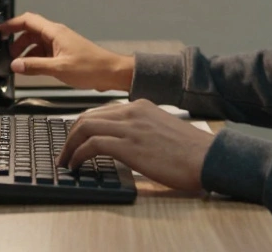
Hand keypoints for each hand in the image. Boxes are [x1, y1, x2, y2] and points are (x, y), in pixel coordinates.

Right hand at [0, 12, 133, 91]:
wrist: (111, 73)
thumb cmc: (91, 67)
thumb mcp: (58, 68)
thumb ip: (35, 66)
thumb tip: (16, 64)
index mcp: (55, 32)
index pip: (28, 20)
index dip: (12, 24)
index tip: (0, 30)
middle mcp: (57, 35)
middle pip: (30, 32)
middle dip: (17, 41)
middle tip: (7, 53)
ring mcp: (61, 44)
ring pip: (37, 43)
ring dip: (26, 52)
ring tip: (18, 64)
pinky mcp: (64, 53)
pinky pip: (45, 52)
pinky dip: (36, 59)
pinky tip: (32, 69)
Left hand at [57, 99, 215, 191]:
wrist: (207, 157)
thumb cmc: (191, 151)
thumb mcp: (163, 130)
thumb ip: (143, 130)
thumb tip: (127, 144)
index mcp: (141, 106)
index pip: (102, 111)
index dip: (84, 126)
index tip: (76, 139)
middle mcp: (133, 111)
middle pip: (88, 116)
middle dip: (71, 134)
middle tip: (64, 151)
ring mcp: (130, 127)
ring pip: (85, 127)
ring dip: (69, 145)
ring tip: (65, 160)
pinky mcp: (127, 145)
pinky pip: (91, 144)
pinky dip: (78, 154)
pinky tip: (76, 165)